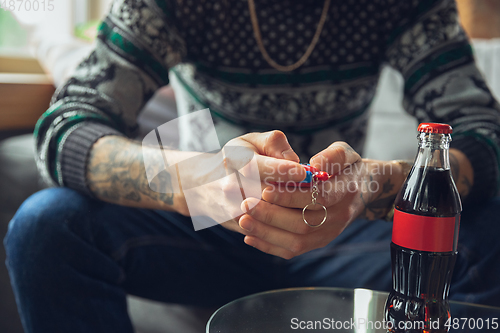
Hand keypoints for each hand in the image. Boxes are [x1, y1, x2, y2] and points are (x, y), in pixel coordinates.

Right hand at [173, 130, 306, 232]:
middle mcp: (231, 187)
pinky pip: (270, 233)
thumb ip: (274, 143)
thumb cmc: (236, 160)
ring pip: (272, 218)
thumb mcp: (250, 142)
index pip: (264, 168)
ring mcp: (235, 211)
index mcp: (235, 160)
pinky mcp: (242, 227)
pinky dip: (289, 228)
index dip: (288, 171)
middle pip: (270, 196)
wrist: (205, 188)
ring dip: (296, 212)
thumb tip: (294, 160)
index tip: (309, 172)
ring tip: (314, 205)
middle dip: (297, 194)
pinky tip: (304, 218)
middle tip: (319, 191)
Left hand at [238, 142, 404, 258]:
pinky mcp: (318, 243)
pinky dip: (269, 246)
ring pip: (296, 241)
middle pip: (304, 223)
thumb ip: (332, 156)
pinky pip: (293, 250)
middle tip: (245, 204)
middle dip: (272, 215)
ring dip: (267, 233)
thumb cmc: (346, 166)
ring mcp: (328, 233)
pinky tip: (249, 237)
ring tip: (243, 221)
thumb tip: (315, 164)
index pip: (319, 197)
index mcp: (345, 191)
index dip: (291, 196)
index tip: (265, 190)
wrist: (361, 190)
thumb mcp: (345, 152)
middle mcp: (339, 217)